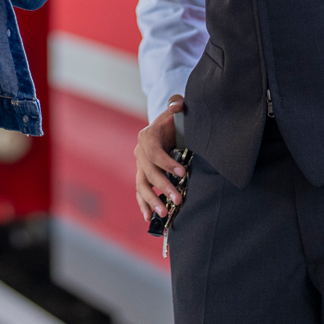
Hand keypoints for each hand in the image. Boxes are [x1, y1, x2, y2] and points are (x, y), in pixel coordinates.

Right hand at [135, 97, 186, 222]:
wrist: (168, 129)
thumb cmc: (175, 120)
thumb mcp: (177, 110)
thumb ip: (177, 104)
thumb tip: (177, 105)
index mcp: (147, 136)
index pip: (154, 152)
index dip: (167, 163)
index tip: (183, 172)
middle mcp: (140, 152)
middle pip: (149, 173)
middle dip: (164, 187)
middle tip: (179, 199)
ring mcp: (140, 167)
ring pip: (142, 186)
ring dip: (152, 201)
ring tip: (165, 213)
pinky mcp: (142, 177)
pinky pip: (140, 193)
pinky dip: (144, 206)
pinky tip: (149, 219)